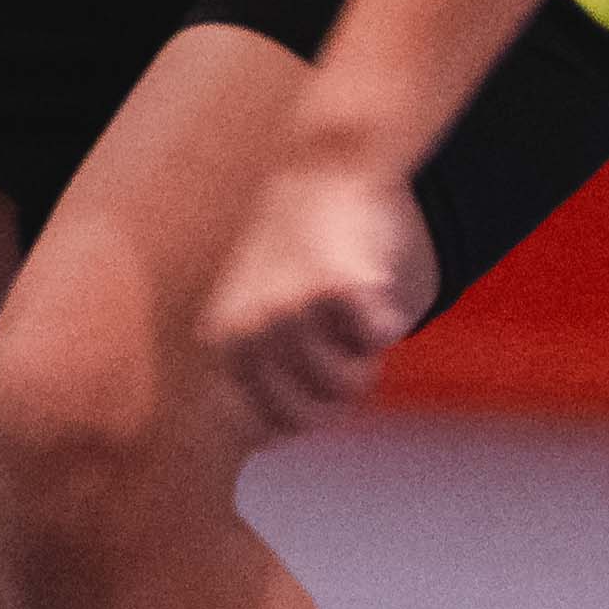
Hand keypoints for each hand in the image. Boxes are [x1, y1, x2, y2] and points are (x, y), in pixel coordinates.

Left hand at [199, 145, 436, 444]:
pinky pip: (378, 339)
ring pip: (348, 385)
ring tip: (346, 307)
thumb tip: (267, 439)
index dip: (309, 409)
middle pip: (314, 415)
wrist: (322, 169)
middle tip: (339, 341)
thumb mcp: (253, 312)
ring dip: (362, 357)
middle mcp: (248, 329)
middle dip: (339, 391)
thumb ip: (259, 373)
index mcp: (222, 341)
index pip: (272, 427)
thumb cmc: (295, 249)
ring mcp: (290, 309)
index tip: (314, 369)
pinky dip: (386, 321)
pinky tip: (366, 284)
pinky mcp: (336, 288)